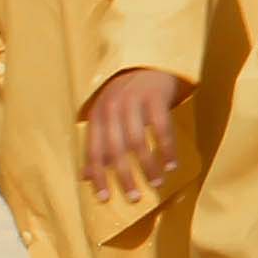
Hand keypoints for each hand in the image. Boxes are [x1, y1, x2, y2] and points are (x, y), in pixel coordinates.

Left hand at [82, 67, 187, 197]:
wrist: (150, 59)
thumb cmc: (129, 93)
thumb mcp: (108, 115)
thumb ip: (99, 143)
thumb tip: (85, 176)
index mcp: (98, 115)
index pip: (95, 151)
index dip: (99, 176)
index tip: (105, 198)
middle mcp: (112, 108)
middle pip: (116, 150)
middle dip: (124, 177)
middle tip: (133, 197)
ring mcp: (134, 101)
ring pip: (138, 142)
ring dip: (148, 167)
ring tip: (157, 183)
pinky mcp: (155, 97)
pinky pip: (161, 129)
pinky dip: (166, 149)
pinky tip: (171, 164)